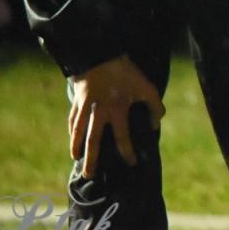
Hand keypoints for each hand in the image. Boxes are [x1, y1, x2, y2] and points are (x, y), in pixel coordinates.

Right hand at [68, 55, 164, 178]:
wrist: (102, 54)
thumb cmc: (126, 72)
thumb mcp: (146, 87)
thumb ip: (155, 106)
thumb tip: (156, 125)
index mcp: (116, 110)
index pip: (122, 138)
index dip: (128, 152)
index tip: (131, 163)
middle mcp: (99, 112)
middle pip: (93, 141)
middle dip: (92, 159)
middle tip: (89, 175)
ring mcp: (85, 106)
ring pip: (78, 131)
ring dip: (76, 145)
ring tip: (75, 157)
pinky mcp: (77, 99)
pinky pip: (73, 117)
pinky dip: (72, 127)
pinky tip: (72, 134)